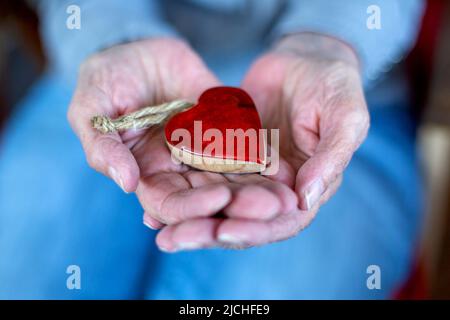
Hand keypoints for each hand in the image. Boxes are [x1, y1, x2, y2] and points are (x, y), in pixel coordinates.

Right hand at [68, 38, 297, 250]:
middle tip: (273, 208)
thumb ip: (102, 147)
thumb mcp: (90, 109)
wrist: (138, 49)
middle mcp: (179, 168)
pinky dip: (263, 156)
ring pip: (233, 176)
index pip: (171, 203)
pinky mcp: (224, 128)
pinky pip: (245, 144)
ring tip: (288, 195)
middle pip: (211, 196)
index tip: (221, 200)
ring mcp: (204, 150)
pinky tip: (283, 165)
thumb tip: (125, 183)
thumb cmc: (106, 81)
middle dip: (240, 205)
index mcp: (147, 173)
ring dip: (260, 189)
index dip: (193, 207)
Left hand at [153, 33, 368, 249]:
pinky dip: (181, 188)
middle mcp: (275, 187)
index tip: (222, 232)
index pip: (280, 221)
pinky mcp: (228, 154)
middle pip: (242, 218)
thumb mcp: (346, 118)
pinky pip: (203, 174)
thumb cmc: (334, 87)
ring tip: (157, 229)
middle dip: (209, 231)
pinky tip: (152, 199)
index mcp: (307, 187)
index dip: (252, 229)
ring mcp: (249, 173)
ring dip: (188, 217)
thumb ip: (331, 159)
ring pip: (217, 202)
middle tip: (174, 239)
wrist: (306, 59)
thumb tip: (304, 200)